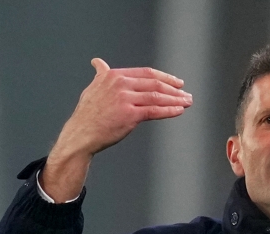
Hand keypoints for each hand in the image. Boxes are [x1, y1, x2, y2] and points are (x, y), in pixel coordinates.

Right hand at [41, 59, 191, 201]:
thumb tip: (98, 63)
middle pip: (155, 83)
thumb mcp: (93, 87)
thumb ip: (101, 75)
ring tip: (187, 102)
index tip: (176, 82)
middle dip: (174, 88)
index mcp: (114, 75)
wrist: (81, 134)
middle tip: (186, 93)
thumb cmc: (88, 114)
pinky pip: (155, 111)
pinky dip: (169, 110)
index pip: (147, 73)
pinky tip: (179, 111)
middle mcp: (120, 84)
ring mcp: (126, 99)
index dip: (164, 77)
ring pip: (157, 97)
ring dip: (176, 99)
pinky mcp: (130, 115)